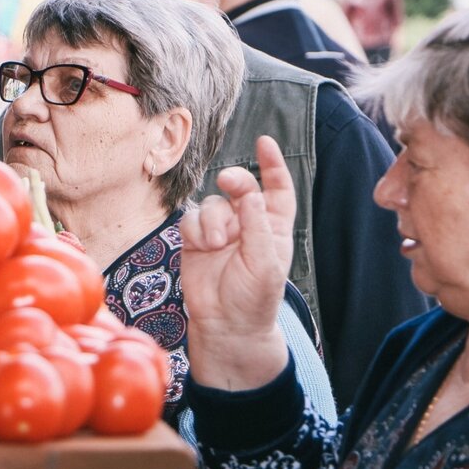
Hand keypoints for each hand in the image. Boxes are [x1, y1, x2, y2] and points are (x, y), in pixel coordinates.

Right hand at [179, 135, 293, 390]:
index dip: (272, 164)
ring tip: (216, 244)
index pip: (277, 188)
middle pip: (240, 187)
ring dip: (213, 220)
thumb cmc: (254, 298)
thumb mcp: (264, 261)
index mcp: (274, 226)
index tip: (264, 143)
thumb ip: (255, 222)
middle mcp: (247, 223)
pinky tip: (201, 246)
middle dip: (235, 182)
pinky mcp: (196, 239)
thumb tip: (247, 189)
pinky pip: (191, 218)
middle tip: (230, 182)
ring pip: (212, 203)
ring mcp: (220, 230)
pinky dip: (195, 229)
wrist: (226, 325)